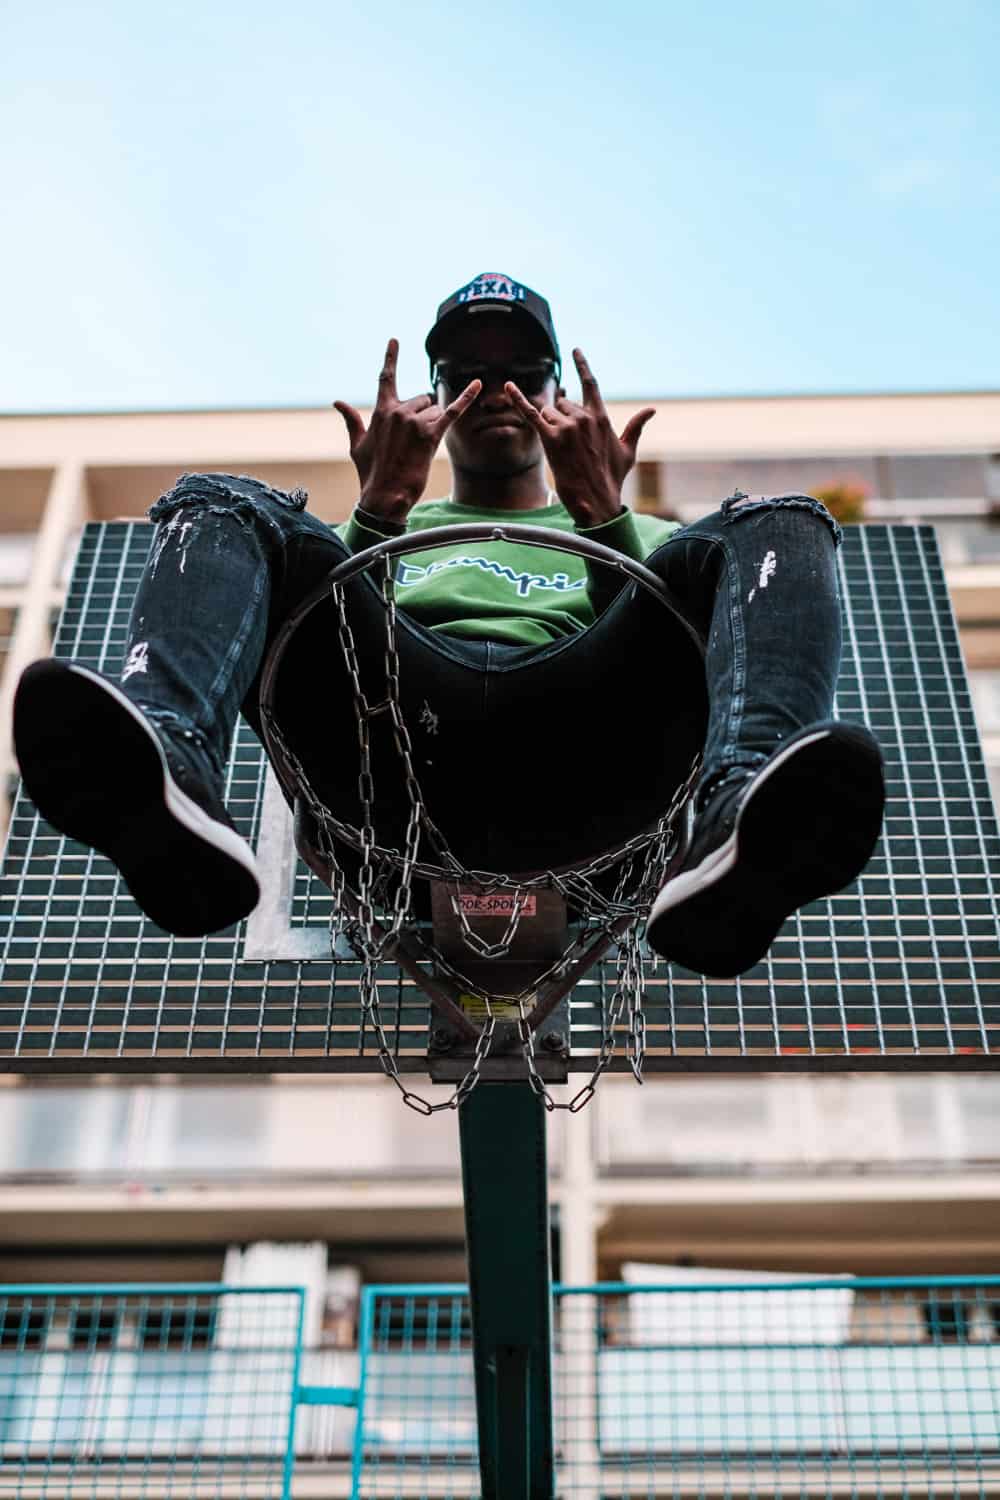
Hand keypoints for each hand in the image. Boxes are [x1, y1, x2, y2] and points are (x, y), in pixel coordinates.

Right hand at [333, 339, 481, 523]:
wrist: (384, 495)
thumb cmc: (370, 472)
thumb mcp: (357, 445)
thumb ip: (352, 420)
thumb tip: (337, 401)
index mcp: (381, 411)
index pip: (386, 378)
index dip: (391, 358)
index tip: (394, 340)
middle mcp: (398, 412)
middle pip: (420, 400)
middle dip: (421, 416)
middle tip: (412, 443)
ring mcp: (415, 422)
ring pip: (434, 411)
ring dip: (431, 426)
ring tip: (419, 449)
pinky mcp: (431, 435)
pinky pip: (452, 412)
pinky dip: (466, 398)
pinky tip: (478, 385)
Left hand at [505, 348, 655, 527]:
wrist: (598, 501)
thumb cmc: (612, 478)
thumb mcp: (627, 450)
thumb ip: (636, 426)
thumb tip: (652, 409)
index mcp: (600, 417)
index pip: (590, 384)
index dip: (582, 365)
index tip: (575, 349)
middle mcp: (584, 418)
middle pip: (562, 404)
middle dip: (560, 420)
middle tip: (569, 447)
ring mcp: (566, 428)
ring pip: (547, 414)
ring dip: (549, 429)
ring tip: (561, 452)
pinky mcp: (550, 440)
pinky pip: (530, 415)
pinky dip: (517, 400)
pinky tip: (507, 387)